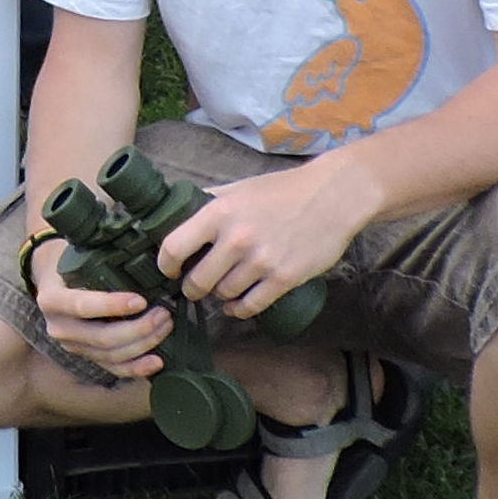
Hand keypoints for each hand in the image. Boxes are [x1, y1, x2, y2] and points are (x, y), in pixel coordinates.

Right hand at [28, 234, 170, 380]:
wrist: (54, 279)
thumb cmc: (71, 261)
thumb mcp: (77, 254)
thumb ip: (98, 260)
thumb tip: (138, 255)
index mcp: (53, 299)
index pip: (83, 306)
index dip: (113, 306)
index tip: (141, 300)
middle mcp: (59, 327)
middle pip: (102, 338)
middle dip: (138, 329)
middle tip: (163, 313)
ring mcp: (73, 346)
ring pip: (111, 356)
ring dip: (143, 344)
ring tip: (165, 326)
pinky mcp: (86, 356)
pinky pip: (113, 369)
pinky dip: (136, 368)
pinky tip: (156, 362)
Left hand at [160, 154, 369, 321]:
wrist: (332, 197)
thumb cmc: (283, 190)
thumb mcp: (239, 188)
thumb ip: (210, 202)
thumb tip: (179, 212)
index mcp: (219, 212)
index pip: (174, 247)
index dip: (165, 265)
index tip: (169, 270)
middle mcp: (236, 238)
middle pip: (197, 281)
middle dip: (192, 288)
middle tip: (194, 287)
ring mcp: (261, 261)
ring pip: (224, 295)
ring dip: (219, 297)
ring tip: (221, 290)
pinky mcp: (283, 278)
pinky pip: (250, 306)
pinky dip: (239, 310)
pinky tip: (237, 305)